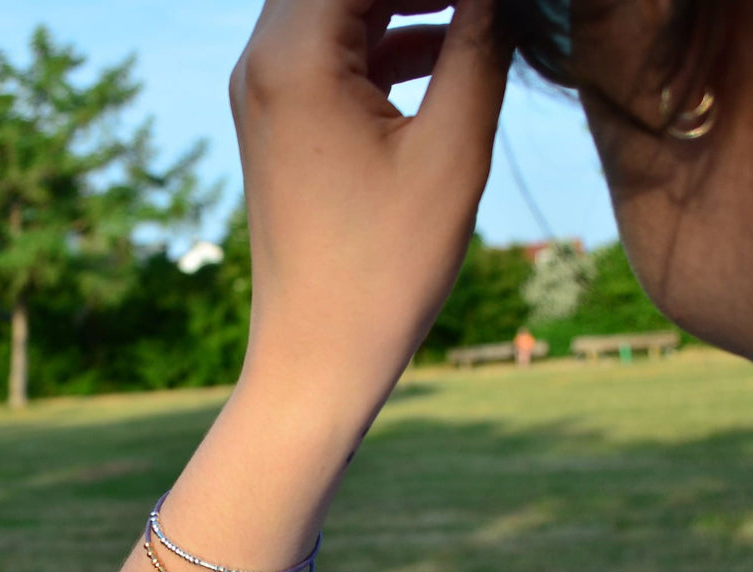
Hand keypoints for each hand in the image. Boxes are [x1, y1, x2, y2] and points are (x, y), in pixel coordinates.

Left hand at [230, 0, 507, 425]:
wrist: (317, 356)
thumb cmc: (384, 268)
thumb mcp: (452, 148)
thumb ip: (480, 42)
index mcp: (294, 57)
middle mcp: (264, 62)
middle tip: (488, 5)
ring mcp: (267, 92)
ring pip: (340, 6)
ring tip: (482, 11)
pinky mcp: (281, 122)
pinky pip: (335, 51)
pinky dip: (390, 39)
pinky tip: (454, 49)